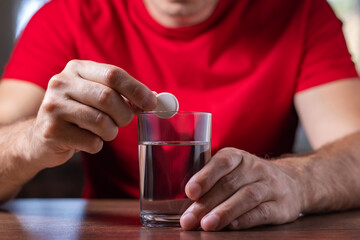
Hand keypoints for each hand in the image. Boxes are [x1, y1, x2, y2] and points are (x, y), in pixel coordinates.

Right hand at [28, 60, 155, 168]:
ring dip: (111, 131)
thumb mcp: (97, 97)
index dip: (137, 90)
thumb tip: (153, 99)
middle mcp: (61, 82)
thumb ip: (124, 96)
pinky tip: (86, 140)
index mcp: (77, 68)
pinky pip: (91, 141)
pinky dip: (97, 145)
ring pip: (101, 121)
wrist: (42, 137)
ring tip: (103, 131)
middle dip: (124, 114)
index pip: (113, 74)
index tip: (152, 103)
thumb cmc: (78, 115)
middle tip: (123, 121)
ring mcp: (53, 106)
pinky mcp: (51, 130)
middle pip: (108, 97)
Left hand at [180, 147, 301, 230]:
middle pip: (229, 184)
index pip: (222, 162)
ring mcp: (271, 186)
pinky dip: (246, 219)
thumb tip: (188, 200)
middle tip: (189, 219)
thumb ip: (212, 180)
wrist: (291, 182)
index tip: (190, 191)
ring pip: (246, 197)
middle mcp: (255, 168)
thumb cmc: (250, 178)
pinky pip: (263, 212)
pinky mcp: (282, 205)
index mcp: (239, 157)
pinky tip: (232, 226)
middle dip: (206, 203)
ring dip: (224, 212)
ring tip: (207, 224)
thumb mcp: (233, 170)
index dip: (205, 176)